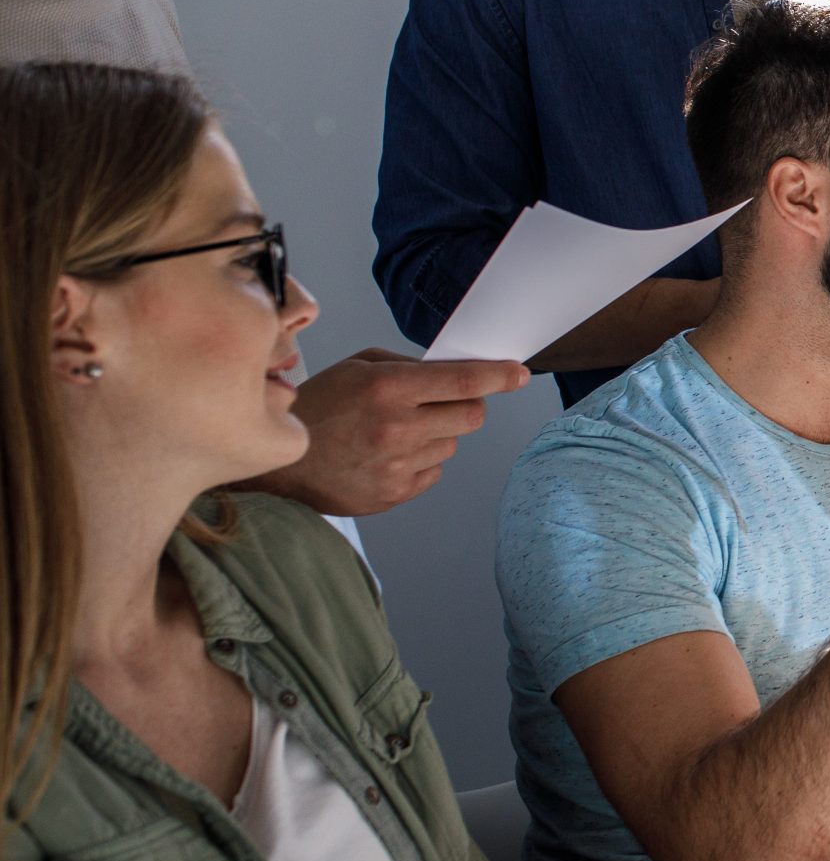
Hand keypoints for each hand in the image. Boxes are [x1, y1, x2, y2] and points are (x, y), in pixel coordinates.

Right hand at [247, 349, 528, 515]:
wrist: (278, 465)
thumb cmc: (317, 408)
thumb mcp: (356, 368)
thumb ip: (408, 366)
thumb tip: (454, 371)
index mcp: (387, 389)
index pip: (462, 380)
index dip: (498, 376)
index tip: (519, 373)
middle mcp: (397, 428)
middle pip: (471, 416)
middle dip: (466, 405)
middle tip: (441, 403)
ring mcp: (397, 465)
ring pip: (451, 445)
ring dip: (436, 435)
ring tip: (393, 432)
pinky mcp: (395, 494)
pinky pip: (433, 473)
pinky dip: (420, 462)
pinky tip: (387, 455)